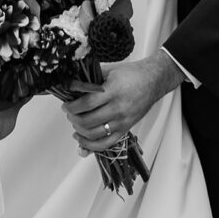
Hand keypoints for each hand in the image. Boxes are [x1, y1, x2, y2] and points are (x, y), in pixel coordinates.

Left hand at [63, 51, 184, 151]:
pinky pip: (105, 144)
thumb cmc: (131, 74)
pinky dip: (91, 146)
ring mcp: (122, 121)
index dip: (72, 107)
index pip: (86, 104)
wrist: (153, 81)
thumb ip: (92, 80)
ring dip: (79, 132)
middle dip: (73, 119)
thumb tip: (72, 86)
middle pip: (88, 121)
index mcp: (113, 91)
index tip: (65, 106)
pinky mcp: (125, 129)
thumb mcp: (110, 71)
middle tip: (69, 113)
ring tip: (74, 124)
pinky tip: (82, 140)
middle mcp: (118, 108)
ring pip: (94, 135)